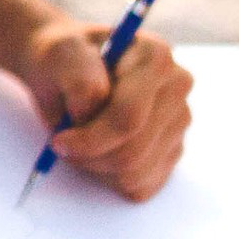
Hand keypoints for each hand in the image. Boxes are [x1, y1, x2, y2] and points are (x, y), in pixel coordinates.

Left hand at [21, 12, 191, 199]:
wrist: (67, 69)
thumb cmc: (64, 60)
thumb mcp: (59, 53)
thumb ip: (77, 74)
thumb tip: (93, 107)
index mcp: (155, 56)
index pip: (129, 117)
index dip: (90, 139)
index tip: (59, 140)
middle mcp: (176, 87)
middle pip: (134, 151)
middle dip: (90, 156)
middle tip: (62, 144)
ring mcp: (179, 121)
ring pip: (136, 173)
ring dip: (96, 166)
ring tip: (78, 142)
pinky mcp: (172, 150)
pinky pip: (141, 185)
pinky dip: (110, 178)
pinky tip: (97, 150)